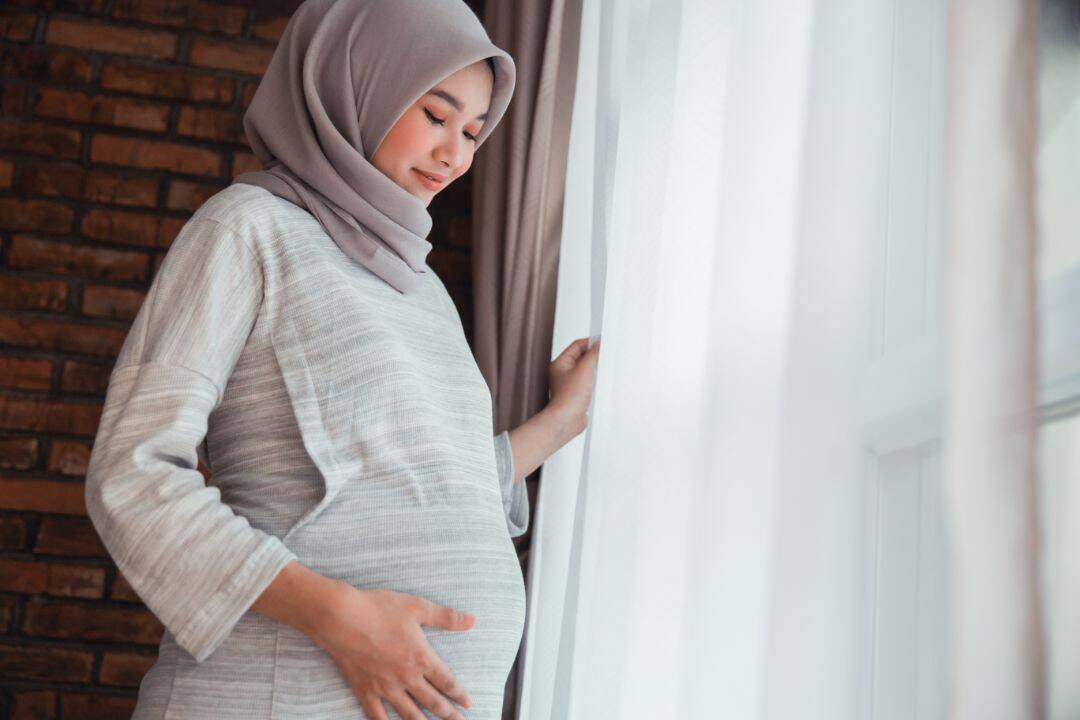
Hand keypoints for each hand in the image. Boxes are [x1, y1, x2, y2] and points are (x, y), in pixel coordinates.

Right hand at [313, 585, 475, 719]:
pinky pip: (377, 715)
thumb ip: (446, 617)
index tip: (469, 704)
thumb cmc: (379, 609)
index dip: (459, 695)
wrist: (341, 617)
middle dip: (448, 714)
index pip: (447, 682)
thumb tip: (472, 621)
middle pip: (432, 702)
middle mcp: (406, 677)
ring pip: (409, 714)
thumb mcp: (417, 607)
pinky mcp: (365, 690)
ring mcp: (385, 687)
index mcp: (421, 658)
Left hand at [547, 336, 600, 436]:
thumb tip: (598, 344)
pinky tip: (598, 383)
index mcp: (560, 363)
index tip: (603, 342)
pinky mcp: (575, 394)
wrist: (566, 419)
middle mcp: (562, 372)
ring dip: (594, 368)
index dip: (590, 342)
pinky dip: (593, 380)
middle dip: (593, 355)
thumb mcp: (585, 369)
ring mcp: (568, 383)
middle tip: (604, 355)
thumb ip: (593, 354)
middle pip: (581, 356)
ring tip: (601, 369)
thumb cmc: (569, 397)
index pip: (577, 345)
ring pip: (584, 369)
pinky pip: (586, 382)